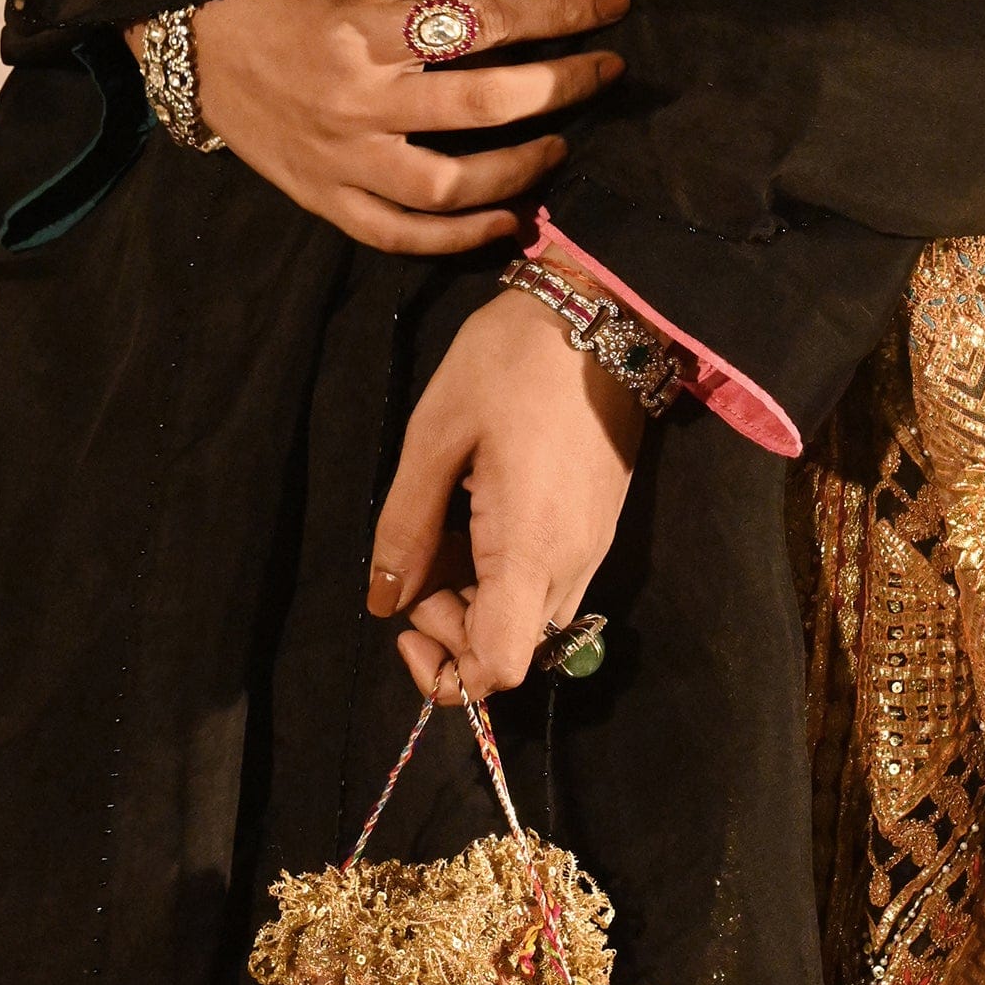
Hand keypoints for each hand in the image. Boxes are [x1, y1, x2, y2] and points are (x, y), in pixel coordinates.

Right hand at [137, 0, 625, 255]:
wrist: (197, 48)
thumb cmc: (287, 2)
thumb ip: (427, 6)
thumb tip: (509, 35)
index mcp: (365, 29)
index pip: (482, 22)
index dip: (556, 13)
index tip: (610, 6)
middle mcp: (356, 99)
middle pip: (481, 105)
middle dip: (560, 87)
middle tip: (603, 73)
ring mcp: (339, 157)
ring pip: (447, 186)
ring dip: (519, 171)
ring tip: (559, 147)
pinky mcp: (323, 198)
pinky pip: (398, 234)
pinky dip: (460, 236)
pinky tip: (507, 218)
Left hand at [365, 287, 642, 697]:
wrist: (601, 312)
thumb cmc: (509, 363)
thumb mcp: (434, 435)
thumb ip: (405, 527)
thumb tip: (383, 601)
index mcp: (529, 547)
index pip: (499, 668)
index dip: (448, 672)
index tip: (407, 622)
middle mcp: (572, 563)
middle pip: (510, 653)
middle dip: (450, 629)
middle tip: (415, 559)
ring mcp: (592, 547)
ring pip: (529, 620)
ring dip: (474, 601)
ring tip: (442, 528)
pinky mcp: (596, 527)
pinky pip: (547, 584)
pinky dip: (502, 576)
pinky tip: (474, 516)